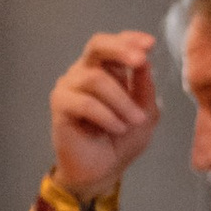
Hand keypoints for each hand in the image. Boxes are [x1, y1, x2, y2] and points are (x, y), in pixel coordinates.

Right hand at [47, 31, 161, 197]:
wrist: (102, 171)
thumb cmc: (122, 141)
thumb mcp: (145, 113)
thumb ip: (145, 88)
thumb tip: (145, 62)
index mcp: (107, 69)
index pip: (114, 43)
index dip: (130, 39)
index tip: (150, 44)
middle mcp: (85, 72)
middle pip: (97, 45)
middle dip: (121, 49)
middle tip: (140, 60)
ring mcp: (70, 86)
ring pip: (96, 79)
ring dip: (121, 101)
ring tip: (134, 121)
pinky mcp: (60, 105)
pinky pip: (84, 102)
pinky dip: (106, 115)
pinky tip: (117, 128)